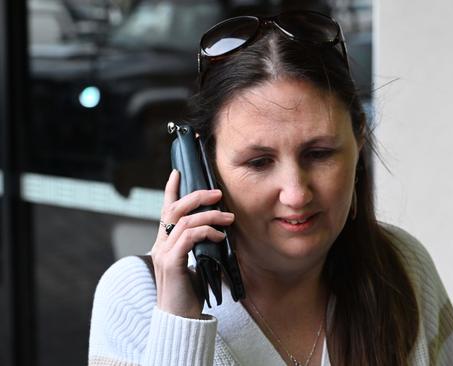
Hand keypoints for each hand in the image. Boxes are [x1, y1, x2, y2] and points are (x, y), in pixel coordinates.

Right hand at [151, 169, 234, 318]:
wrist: (178, 319)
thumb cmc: (189, 293)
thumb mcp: (195, 264)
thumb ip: (200, 247)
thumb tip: (218, 232)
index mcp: (165, 243)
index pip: (165, 210)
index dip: (171, 190)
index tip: (177, 172)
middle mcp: (161, 245)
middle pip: (174, 209)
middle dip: (196, 196)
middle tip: (217, 193)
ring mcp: (164, 253)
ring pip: (185, 221)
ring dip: (210, 216)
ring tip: (228, 218)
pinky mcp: (172, 263)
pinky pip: (189, 238)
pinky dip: (207, 232)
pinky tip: (220, 236)